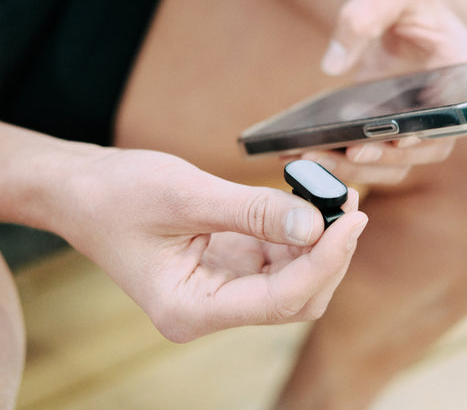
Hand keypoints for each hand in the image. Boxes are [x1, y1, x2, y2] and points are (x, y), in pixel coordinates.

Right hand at [63, 148, 366, 341]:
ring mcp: (219, 287)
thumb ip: (253, 212)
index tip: (352, 220)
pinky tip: (307, 201)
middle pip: (294, 297)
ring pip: (291, 278)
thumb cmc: (117, 195)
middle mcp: (209, 307)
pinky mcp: (225, 264)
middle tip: (350, 204)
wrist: (83, 189)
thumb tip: (314, 224)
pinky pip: (274, 256)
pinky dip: (296, 230)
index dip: (324, 261)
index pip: (279, 300)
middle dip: (328, 253)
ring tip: (335, 196)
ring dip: (318, 240)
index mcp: (190, 309)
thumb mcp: (186, 196)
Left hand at [311, 0, 466, 183]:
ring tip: (312, 159)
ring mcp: (415, 126)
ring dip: (356, 169)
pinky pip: (369, 158)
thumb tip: (334, 66)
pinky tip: (302, 155)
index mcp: (463, 73)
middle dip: (383, 156)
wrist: (391, 12)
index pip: (455, 116)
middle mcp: (445, 109)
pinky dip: (340, 163)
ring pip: (393, 163)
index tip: (397, 136)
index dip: (430, 132)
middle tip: (347, 151)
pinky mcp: (386, 134)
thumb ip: (366, 13)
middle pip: (423, 150)